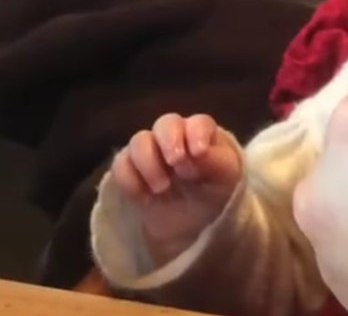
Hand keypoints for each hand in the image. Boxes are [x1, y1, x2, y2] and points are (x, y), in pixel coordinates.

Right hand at [111, 113, 242, 264]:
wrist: (193, 225)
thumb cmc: (216, 192)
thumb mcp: (227, 179)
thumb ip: (216, 161)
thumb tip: (199, 151)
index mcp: (203, 134)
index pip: (198, 123)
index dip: (196, 134)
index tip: (198, 153)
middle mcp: (175, 136)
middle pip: (166, 123)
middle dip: (170, 141)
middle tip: (175, 162)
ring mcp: (150, 151)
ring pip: (139, 141)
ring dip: (148, 162)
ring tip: (162, 189)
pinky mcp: (130, 169)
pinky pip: (120, 164)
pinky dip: (129, 179)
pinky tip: (144, 198)